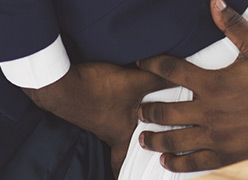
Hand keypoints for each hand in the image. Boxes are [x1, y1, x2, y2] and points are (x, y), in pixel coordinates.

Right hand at [23, 61, 170, 174]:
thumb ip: (161, 80)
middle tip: (156, 150)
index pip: (126, 163)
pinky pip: (114, 117)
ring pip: (121, 132)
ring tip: (153, 125)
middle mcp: (110, 133)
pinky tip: (133, 103)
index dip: (134, 172)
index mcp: (121, 136)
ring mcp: (101, 121)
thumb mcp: (136, 81)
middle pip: (125, 150)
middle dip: (139, 152)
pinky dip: (126, 114)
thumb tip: (186, 77)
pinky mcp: (95, 109)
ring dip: (135, 129)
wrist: (61, 83)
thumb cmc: (97, 89)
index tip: (147, 177)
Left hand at [137, 0, 247, 172]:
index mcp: (214, 83)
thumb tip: (214, 0)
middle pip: (163, 111)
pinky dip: (175, 163)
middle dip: (147, 108)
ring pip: (172, 140)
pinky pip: (191, 163)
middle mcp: (209, 111)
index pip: (171, 71)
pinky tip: (167, 159)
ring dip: (153, 138)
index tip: (141, 63)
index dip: (151, 64)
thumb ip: (233, 23)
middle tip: (140, 107)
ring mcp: (216, 136)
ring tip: (144, 135)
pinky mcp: (225, 155)